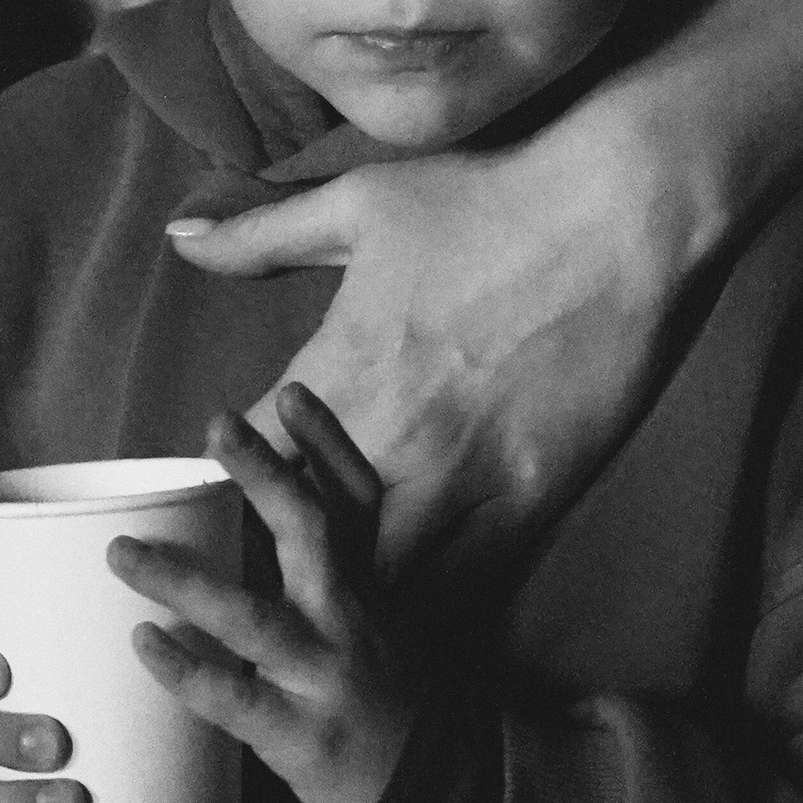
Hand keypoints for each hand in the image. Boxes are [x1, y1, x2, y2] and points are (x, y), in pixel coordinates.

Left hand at [111, 394, 415, 802]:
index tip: (290, 394)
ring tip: (121, 553)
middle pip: (316, 533)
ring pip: (256, 620)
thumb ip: (314, 566)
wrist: (435, 794)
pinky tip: (143, 643)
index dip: (330, 444)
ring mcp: (325, 677)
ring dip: (185, 582)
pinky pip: (237, 701)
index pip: (359, 500)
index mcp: (363, 585)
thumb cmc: (376, 690)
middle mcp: (349, 619)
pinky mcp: (301, 736)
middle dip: (267, 476)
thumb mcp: (365, 617)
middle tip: (218, 422)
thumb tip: (237, 503)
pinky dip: (188, 672)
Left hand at [165, 97, 688, 571]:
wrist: (621, 212)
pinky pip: (472, 579)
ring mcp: (472, 477)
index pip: (252, 462)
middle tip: (261, 576)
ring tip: (330, 607)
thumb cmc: (485, 195)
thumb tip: (181, 241)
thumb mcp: (355, 201)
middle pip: (310, 542)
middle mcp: (399, 438)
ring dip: (355, 594)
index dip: (227, 487)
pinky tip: (416, 604)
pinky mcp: (537, 497)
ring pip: (390, 582)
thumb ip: (259, 236)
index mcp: (344, 368)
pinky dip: (437, 594)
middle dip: (279, 562)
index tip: (219, 494)